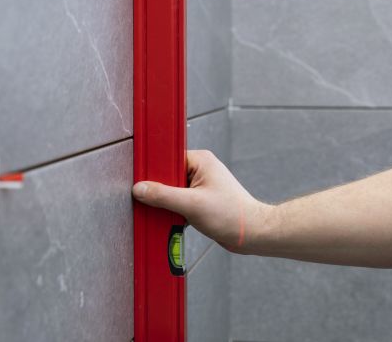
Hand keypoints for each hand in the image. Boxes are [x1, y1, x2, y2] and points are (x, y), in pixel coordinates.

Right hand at [131, 149, 272, 253]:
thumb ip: (163, 196)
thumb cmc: (230, 215)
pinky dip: (174, 211)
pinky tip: (174, 220)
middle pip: (168, 176)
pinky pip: (180, 201)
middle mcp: (201, 169)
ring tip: (167, 213)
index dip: (154, 171)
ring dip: (167, 203)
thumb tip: (139, 189)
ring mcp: (201, 184)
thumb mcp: (191, 204)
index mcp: (200, 160)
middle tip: (153, 203)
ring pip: (172, 190)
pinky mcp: (201, 199)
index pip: (167, 158)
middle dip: (160, 191)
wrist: (252, 233)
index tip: (141, 182)